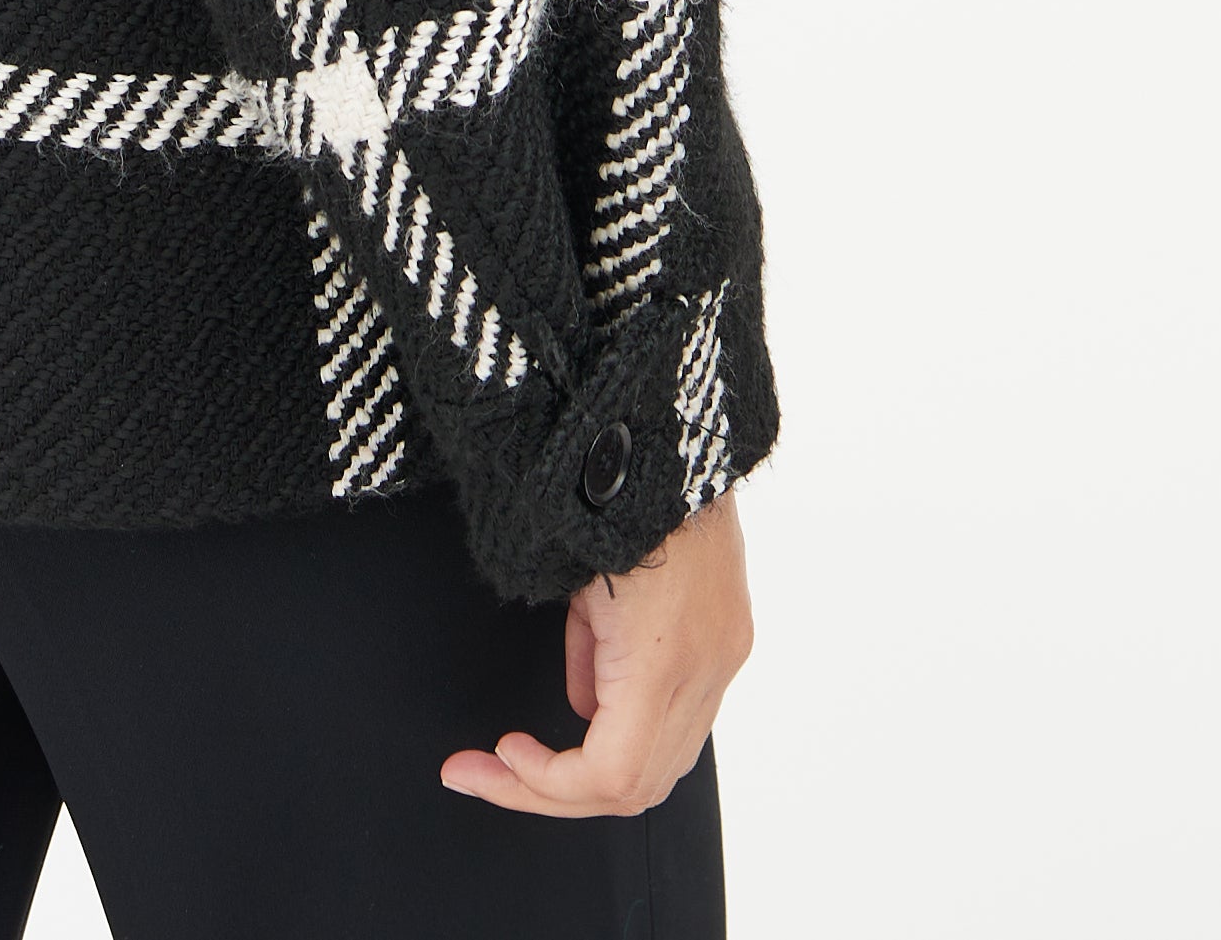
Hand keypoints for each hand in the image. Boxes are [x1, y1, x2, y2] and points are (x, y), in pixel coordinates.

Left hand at [439, 490, 751, 818]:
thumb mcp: (574, 575)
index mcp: (662, 657)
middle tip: (488, 772)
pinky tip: (590, 702)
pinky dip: (635, 729)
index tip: (501, 752)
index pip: (611, 776)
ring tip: (529, 757)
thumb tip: (583, 706)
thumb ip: (581, 653)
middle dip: (556, 791)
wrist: (676, 429)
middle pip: (638, 787)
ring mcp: (726, 655)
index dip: (547, 784)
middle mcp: (706, 668)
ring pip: (667, 762)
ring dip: (596, 772)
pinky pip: (687, 717)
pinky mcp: (732, 637)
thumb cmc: (612, 487)